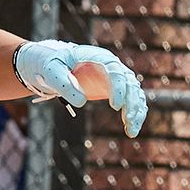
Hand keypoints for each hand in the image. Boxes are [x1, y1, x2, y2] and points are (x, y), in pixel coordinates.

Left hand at [13, 40, 147, 137]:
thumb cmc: (52, 64)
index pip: (115, 71)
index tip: (116, 106)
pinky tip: (130, 129)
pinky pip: (131, 101)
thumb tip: (81, 102)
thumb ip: (64, 84)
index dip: (119, 88)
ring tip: (131, 131)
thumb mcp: (52, 71)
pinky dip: (134, 114)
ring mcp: (115, 78)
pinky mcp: (115, 90)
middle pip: (130, 83)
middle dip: (132, 103)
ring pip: (134, 93)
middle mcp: (111, 66)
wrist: (55, 64)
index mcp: (98, 57)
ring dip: (137, 112)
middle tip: (127, 122)